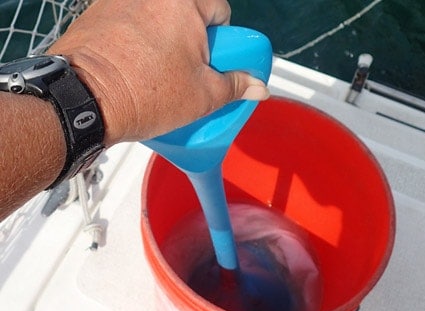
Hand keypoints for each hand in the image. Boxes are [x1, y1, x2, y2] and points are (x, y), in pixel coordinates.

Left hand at [48, 0, 268, 145]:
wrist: (82, 101)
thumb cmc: (145, 94)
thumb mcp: (203, 96)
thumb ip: (236, 86)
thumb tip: (259, 87)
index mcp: (183, 2)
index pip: (219, 9)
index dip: (221, 39)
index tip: (212, 60)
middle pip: (186, 12)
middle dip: (191, 40)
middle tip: (186, 71)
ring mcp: (118, 0)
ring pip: (156, 18)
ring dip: (163, 39)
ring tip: (156, 73)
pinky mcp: (95, 12)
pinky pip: (128, 23)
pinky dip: (135, 40)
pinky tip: (132, 67)